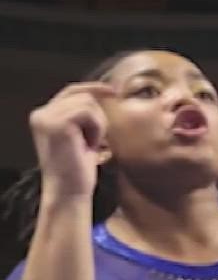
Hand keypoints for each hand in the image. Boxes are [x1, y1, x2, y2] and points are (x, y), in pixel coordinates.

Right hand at [29, 82, 115, 200]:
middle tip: (95, 142)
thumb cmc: (78, 169)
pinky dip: (97, 129)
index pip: (70, 91)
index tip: (113, 91)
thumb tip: (101, 97)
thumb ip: (83, 117)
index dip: (92, 88)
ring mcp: (46, 117)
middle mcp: (41, 114)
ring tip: (90, 145)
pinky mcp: (57, 124)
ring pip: (88, 103)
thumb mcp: (81, 137)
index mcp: (44, 116)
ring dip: (98, 126)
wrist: (69, 191)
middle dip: (97, 117)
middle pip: (82, 95)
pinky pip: (89, 113)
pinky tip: (90, 145)